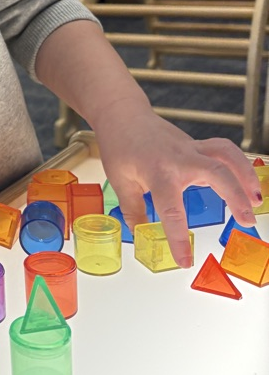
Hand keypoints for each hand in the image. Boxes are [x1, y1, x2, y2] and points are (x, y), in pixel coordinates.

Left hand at [95, 100, 261, 266]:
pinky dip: (239, 164)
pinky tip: (246, 182)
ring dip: (246, 174)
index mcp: (157, 172)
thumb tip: (141, 236)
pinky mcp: (197, 145)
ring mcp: (191, 148)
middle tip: (247, 220)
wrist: (122, 114)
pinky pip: (223, 151)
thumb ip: (134, 211)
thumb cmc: (119, 145)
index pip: (171, 210)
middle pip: (215, 172)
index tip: (184, 260)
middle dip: (235, 196)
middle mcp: (179, 158)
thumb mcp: (120, 181)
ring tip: (256, 199)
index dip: (179, 238)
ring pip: (226, 154)